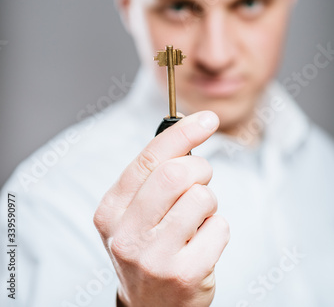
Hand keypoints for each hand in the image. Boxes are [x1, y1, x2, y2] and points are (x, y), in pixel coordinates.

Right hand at [94, 111, 229, 306]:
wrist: (151, 306)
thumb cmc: (150, 245)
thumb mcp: (136, 211)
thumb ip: (153, 175)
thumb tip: (187, 130)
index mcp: (110, 210)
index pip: (148, 159)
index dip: (182, 133)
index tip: (208, 119)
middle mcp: (126, 234)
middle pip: (176, 174)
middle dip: (200, 169)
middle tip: (201, 179)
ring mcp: (153, 257)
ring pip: (201, 198)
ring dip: (208, 202)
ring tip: (196, 219)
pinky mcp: (184, 275)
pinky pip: (219, 227)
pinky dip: (218, 228)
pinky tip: (202, 244)